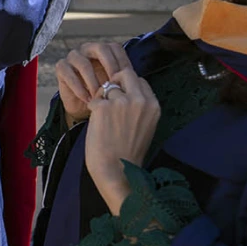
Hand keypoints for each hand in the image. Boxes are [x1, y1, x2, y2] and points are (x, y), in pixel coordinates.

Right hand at [54, 42, 130, 123]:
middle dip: (109, 66)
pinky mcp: (61, 67)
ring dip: (92, 81)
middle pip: (100, 48)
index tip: (125, 81)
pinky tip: (87, 100)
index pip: (115, 48)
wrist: (85, 108)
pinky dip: (79, 88)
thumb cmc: (104, 95)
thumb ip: (124, 79)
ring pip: (83, 63)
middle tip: (113, 84)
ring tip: (99, 97)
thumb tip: (135, 78)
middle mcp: (88, 49)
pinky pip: (68, 73)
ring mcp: (74, 57)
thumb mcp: (116, 86)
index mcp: (104, 50)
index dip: (121, 62)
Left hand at [83, 65, 160, 213]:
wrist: (118, 172)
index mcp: (154, 105)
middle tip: (108, 100)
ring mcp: (122, 102)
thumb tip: (126, 90)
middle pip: (125, 73)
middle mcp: (141, 100)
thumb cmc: (128, 153)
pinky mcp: (104, 107)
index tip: (122, 101)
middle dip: (115, 82)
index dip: (127, 87)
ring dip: (102, 98)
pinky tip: (96, 124)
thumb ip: (140, 106)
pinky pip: (94, 98)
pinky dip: (92, 109)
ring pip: (107, 86)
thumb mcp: (145, 126)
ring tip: (103, 119)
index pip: (140, 80)